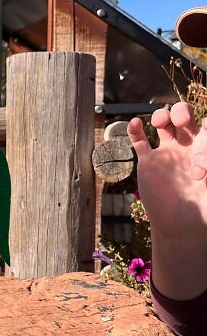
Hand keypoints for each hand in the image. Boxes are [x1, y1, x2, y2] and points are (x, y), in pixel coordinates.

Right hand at [127, 102, 206, 297]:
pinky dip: (135, 130)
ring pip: (162, 124)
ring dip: (161, 116)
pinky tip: (135, 122)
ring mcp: (166, 153)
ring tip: (159, 121)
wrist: (180, 223)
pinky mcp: (148, 162)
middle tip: (180, 122)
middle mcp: (187, 147)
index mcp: (205, 149)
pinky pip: (140, 141)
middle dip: (182, 112)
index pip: (206, 126)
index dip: (205, 130)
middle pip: (184, 117)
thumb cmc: (203, 206)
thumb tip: (200, 159)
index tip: (200, 159)